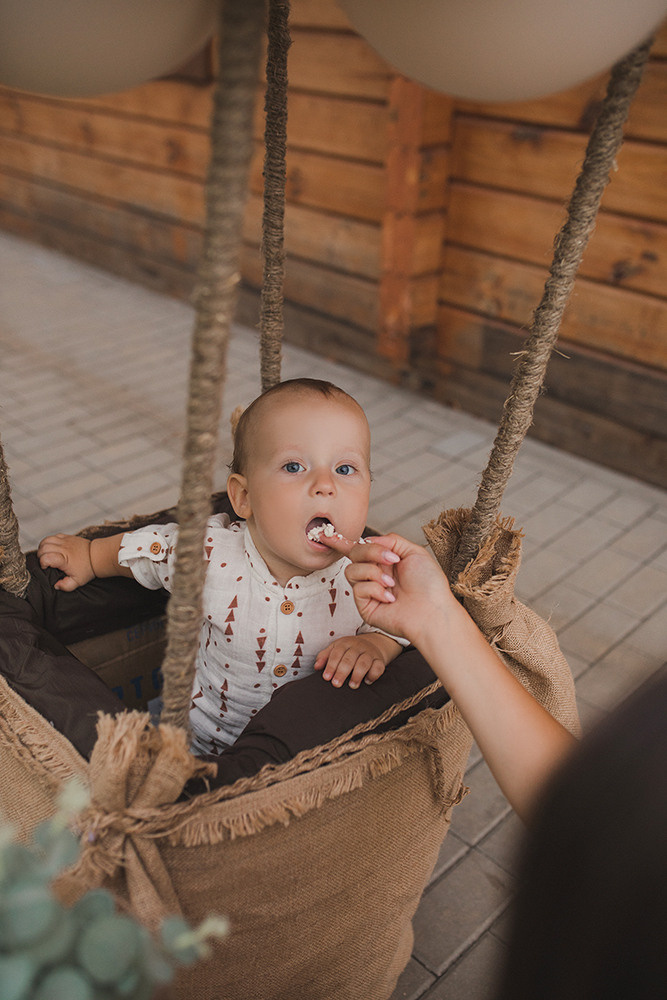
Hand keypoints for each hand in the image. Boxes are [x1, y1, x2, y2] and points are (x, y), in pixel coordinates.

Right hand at [37, 533, 94, 591]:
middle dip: (40, 556)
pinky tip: (52, 548)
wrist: (98, 556)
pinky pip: (53, 536)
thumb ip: (66, 586)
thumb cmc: (87, 568)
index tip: (47, 568)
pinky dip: (48, 542)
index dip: (43, 563)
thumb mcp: (77, 581)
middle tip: (46, 562)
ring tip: (46, 555)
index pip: (46, 557)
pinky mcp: (67, 537)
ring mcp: (65, 541)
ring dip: (42, 548)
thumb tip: (56, 586)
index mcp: (65, 559)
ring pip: (46, 540)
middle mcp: (63, 548)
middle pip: (43, 548)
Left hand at [313, 635, 386, 688]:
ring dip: (357, 674)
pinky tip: (367, 681)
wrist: (371, 644)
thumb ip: (324, 657)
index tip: (326, 677)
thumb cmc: (348, 650)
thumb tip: (316, 667)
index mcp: (345, 643)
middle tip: (336, 684)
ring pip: (364, 662)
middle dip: (342, 672)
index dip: (331, 665)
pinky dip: (373, 674)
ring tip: (352, 685)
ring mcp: (370, 653)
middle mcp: (358, 647)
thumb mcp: (335, 649)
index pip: (336, 653)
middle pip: (349, 658)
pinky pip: (378, 667)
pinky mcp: (380, 660)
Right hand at [320, 532, 454, 645]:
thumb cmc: (429, 586)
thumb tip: (369, 540)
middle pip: (354, 554)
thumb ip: (390, 541)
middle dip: (370, 553)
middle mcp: (375, 574)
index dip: (342, 542)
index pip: (361, 548)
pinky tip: (389, 597)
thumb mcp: (414, 552)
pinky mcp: (365, 606)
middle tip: (391, 559)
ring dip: (373, 573)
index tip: (327, 535)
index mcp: (386, 561)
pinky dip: (375, 589)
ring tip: (391, 583)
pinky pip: (358, 589)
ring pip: (351, 571)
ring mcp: (369, 590)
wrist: (432, 611)